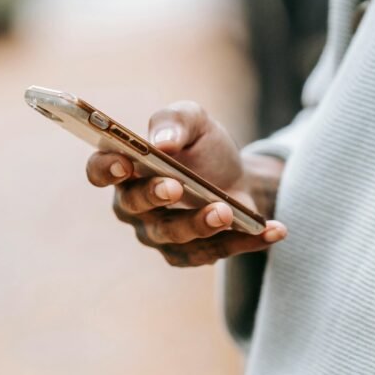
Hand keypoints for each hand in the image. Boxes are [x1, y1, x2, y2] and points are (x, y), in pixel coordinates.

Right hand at [86, 101, 286, 266]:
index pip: (100, 170)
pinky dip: (245, 241)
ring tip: (225, 211)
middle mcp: (134, 206)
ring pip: (173, 237)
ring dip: (199, 225)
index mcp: (125, 167)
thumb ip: (175, 120)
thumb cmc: (202, 147)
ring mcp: (160, 234)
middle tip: (175, 187)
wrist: (235, 175)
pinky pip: (214, 252)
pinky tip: (274, 230)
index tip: (124, 163)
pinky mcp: (190, 254)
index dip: (106, 169)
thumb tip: (163, 141)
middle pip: (135, 207)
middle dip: (154, 197)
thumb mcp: (194, 120)